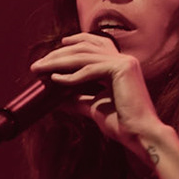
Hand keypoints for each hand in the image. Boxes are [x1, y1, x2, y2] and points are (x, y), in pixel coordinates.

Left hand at [29, 32, 163, 156]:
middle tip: (38, 64)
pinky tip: (55, 79)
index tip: (55, 49)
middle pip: (85, 48)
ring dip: (58, 62)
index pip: (95, 43)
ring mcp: (125, 62)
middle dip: (58, 54)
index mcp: (121, 64)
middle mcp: (124, 59)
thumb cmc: (122, 123)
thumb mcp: (94, 107)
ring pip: (84, 56)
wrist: (140, 135)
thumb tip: (57, 99)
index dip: (74, 43)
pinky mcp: (122, 69)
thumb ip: (77, 99)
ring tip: (40, 70)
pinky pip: (90, 70)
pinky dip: (71, 75)